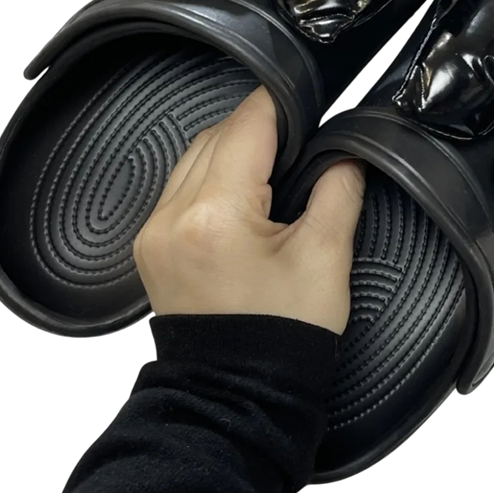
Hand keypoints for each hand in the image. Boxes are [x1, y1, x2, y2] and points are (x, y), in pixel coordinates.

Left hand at [134, 87, 364, 334]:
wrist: (238, 392)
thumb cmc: (280, 339)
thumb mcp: (326, 259)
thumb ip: (338, 191)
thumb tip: (343, 154)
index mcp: (217, 216)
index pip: (247, 126)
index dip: (279, 105)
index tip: (303, 100)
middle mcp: (173, 218)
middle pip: (218, 135)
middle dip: (260, 129)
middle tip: (298, 139)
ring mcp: (155, 232)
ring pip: (194, 156)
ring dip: (232, 150)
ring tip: (273, 169)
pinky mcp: (151, 245)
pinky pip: (179, 186)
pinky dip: (210, 176)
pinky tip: (240, 192)